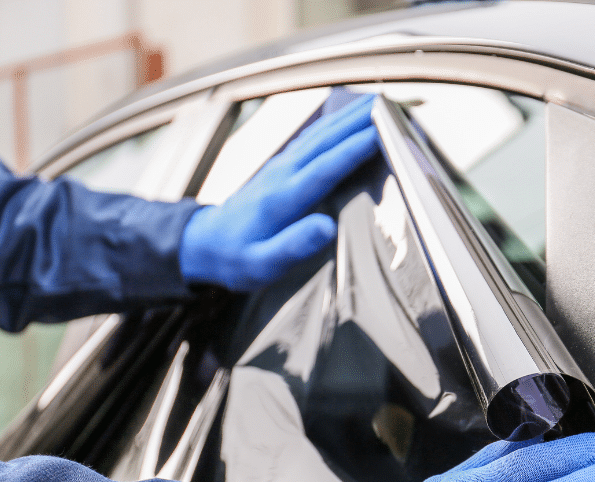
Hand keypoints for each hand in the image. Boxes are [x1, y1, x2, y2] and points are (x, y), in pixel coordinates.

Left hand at [179, 94, 378, 290]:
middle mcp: (282, 174)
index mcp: (282, 199)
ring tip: (377, 104)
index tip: (381, 134)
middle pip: (325, 140)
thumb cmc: (236, 258)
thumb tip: (325, 228)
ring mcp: (280, 166)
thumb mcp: (262, 264)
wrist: (205, 244)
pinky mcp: (281, 166)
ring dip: (349, 117)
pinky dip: (334, 125)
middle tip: (389, 106)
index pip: (325, 168)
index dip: (354, 150)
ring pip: (320, 134)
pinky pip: (313, 138)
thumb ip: (293, 246)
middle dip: (358, 122)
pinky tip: (347, 119)